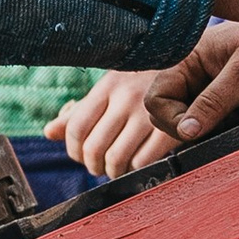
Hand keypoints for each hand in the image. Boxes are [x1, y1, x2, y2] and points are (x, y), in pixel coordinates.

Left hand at [47, 67, 175, 180]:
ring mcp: (148, 113)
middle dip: (93, 166)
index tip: (81, 156)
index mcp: (107, 86)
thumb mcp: (112, 87)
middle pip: (93, 148)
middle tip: (100, 167)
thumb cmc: (144, 81)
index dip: (73, 151)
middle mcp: (126, 98)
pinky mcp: (169, 127)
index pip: (76, 127)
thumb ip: (81, 110)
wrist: (189, 65)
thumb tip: (49, 132)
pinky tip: (138, 164)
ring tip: (117, 169)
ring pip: (116, 159)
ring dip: (113, 172)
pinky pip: (142, 162)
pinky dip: (135, 171)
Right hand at [143, 21, 238, 146]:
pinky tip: (237, 121)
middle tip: (218, 123)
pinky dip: (217, 129)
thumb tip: (185, 131)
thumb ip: (212, 101)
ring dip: (204, 128)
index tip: (195, 129)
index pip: (156, 97)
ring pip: (186, 121)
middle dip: (185, 125)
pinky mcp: (221, 102)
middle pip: (165, 112)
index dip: (170, 118)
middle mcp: (192, 73)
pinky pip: (206, 124)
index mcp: (188, 57)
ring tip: (233, 119)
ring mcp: (205, 88)